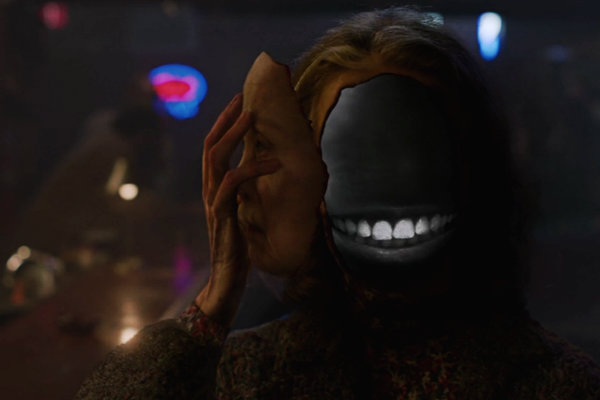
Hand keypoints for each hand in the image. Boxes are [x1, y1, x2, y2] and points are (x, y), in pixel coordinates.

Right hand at [195, 93, 280, 326]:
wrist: (225, 283)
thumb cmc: (238, 252)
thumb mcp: (242, 218)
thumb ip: (243, 197)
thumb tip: (257, 179)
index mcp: (214, 191)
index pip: (213, 151)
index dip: (223, 126)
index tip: (238, 105)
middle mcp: (209, 193)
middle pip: (210, 146)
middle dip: (226, 120)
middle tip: (242, 99)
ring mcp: (214, 203)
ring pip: (217, 158)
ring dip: (234, 134)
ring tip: (252, 117)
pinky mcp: (223, 216)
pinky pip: (233, 183)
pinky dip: (253, 168)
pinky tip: (274, 162)